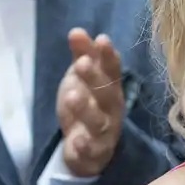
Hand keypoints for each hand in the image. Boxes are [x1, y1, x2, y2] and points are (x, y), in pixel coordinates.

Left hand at [56, 28, 124, 176]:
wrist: (89, 150)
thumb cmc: (87, 106)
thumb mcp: (82, 80)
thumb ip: (82, 56)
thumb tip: (77, 30)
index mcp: (110, 89)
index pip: (112, 70)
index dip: (108, 56)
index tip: (102, 40)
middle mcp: (111, 110)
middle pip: (106, 94)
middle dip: (95, 79)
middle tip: (82, 63)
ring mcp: (103, 132)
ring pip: (97, 121)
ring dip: (86, 109)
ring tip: (72, 96)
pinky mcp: (92, 153)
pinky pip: (90, 150)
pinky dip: (84, 145)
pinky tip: (76, 139)